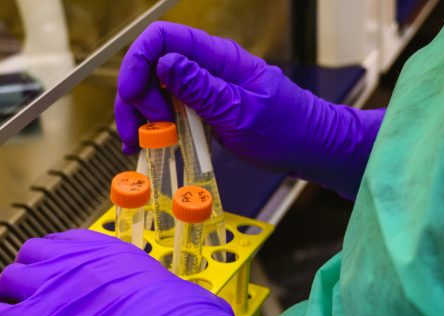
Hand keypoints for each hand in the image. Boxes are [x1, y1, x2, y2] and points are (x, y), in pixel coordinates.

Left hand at [0, 229, 301, 315]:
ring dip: (3, 294)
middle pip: (30, 255)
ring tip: (2, 307)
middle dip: (25, 272)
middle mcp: (71, 262)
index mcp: (103, 249)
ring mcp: (50, 290)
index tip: (51, 270)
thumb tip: (184, 305)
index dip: (52, 259)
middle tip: (26, 290)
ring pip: (8, 280)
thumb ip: (154, 290)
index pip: (64, 244)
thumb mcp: (165, 287)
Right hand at [115, 21, 384, 199]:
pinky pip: (168, 109)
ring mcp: (203, 88)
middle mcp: (207, 67)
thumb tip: (164, 63)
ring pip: (154, 89)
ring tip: (140, 143)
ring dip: (139, 115)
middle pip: (151, 66)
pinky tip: (150, 144)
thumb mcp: (239, 112)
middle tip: (139, 131)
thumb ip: (200, 88)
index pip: (163, 38)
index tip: (132, 97)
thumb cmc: (287, 130)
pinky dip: (153, 126)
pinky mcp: (203, 108)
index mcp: (218, 57)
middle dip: (134, 97)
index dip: (138, 62)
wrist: (310, 148)